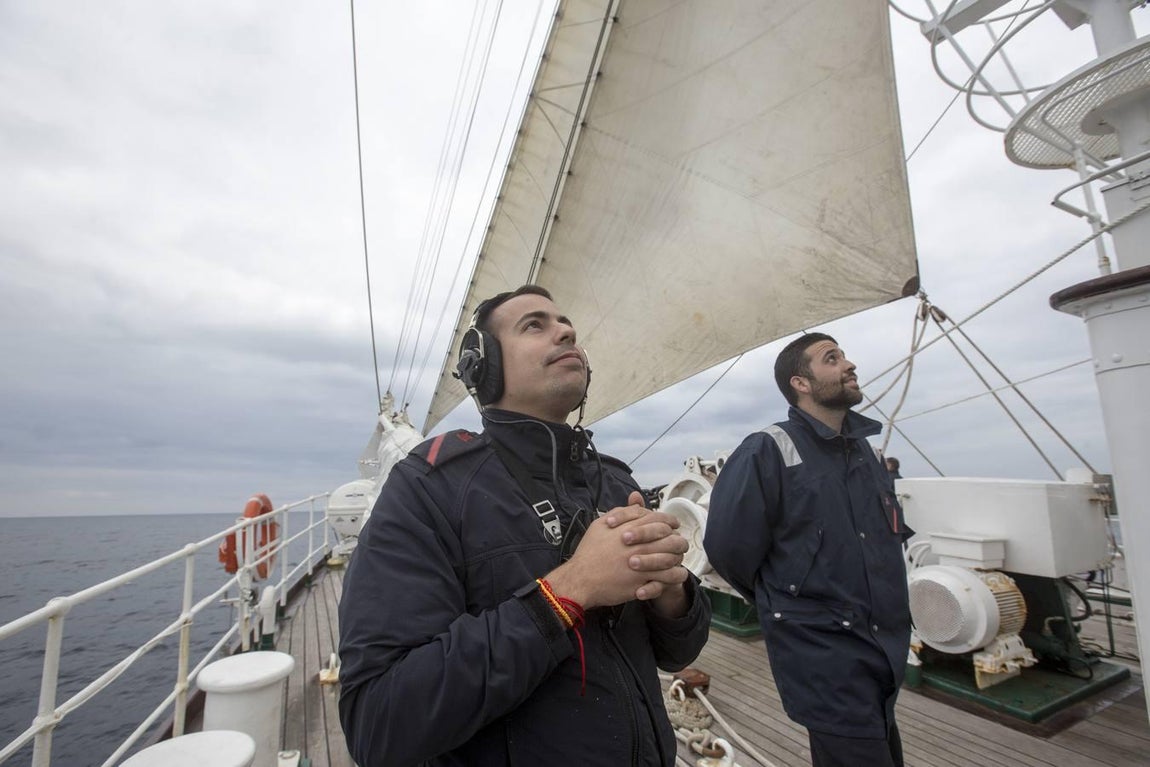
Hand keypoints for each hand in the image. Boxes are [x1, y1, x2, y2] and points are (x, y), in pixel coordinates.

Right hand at [545, 491, 688, 609]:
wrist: (581, 579)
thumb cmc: (588, 553)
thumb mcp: (599, 525)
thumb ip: (621, 512)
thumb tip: (636, 502)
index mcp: (630, 529)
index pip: (659, 519)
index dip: (670, 520)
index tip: (674, 524)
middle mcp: (639, 545)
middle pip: (670, 538)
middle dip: (678, 539)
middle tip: (679, 541)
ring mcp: (643, 563)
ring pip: (672, 558)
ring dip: (678, 557)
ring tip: (679, 557)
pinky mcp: (643, 581)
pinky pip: (667, 578)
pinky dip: (675, 575)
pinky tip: (677, 573)